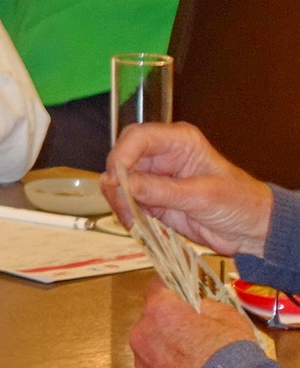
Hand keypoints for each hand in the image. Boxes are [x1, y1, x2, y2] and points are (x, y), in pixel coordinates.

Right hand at [102, 123, 273, 256]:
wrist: (250, 230)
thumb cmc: (239, 203)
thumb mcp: (202, 196)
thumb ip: (161, 190)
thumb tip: (124, 184)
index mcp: (179, 142)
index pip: (138, 138)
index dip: (122, 156)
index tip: (117, 181)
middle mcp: (162, 156)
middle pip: (121, 159)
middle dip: (117, 182)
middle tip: (122, 205)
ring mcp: (155, 178)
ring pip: (119, 183)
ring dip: (119, 202)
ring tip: (133, 220)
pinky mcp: (151, 198)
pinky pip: (126, 202)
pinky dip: (126, 214)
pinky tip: (137, 224)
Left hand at [129, 279, 258, 367]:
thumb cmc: (229, 352)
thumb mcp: (227, 315)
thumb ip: (205, 305)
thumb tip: (197, 306)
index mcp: (160, 309)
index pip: (157, 286)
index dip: (169, 285)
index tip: (176, 286)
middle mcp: (143, 330)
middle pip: (153, 314)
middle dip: (170, 316)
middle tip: (193, 324)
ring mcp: (141, 355)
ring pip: (151, 338)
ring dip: (166, 339)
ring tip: (192, 349)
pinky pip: (153, 359)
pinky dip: (165, 359)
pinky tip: (187, 365)